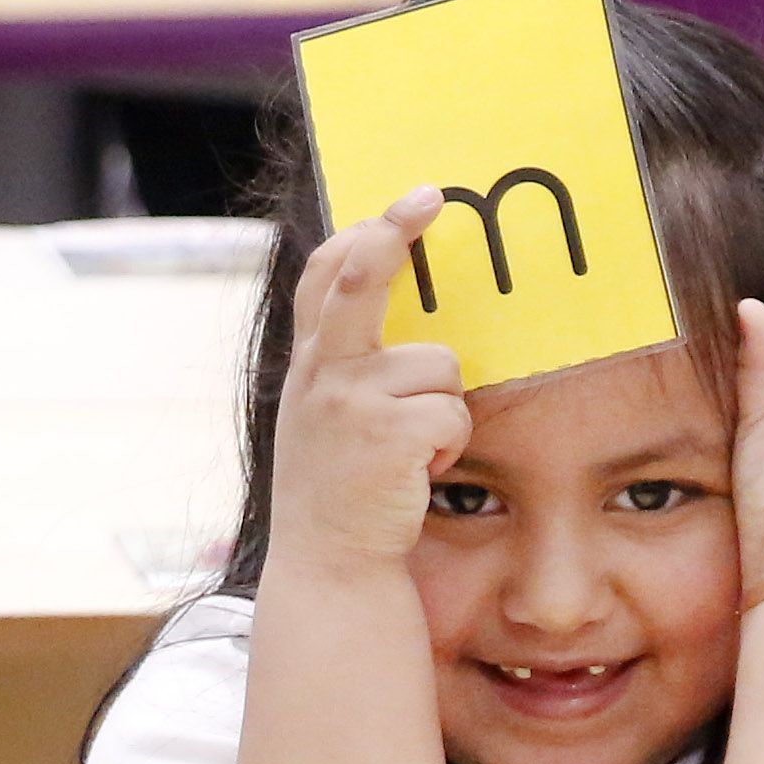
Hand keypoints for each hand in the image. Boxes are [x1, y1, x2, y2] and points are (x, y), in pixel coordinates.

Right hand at [271, 196, 471, 579]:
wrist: (329, 564)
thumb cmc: (339, 490)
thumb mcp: (322, 415)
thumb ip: (344, 364)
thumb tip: (383, 311)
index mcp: (311, 363)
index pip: (328, 276)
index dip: (367, 234)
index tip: (411, 204)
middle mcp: (322, 372)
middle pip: (361, 278)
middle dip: (393, 235)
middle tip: (427, 198)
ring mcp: (351, 401)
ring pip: (440, 365)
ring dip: (442, 409)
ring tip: (412, 451)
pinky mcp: (387, 434)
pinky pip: (452, 413)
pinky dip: (449, 445)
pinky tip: (419, 474)